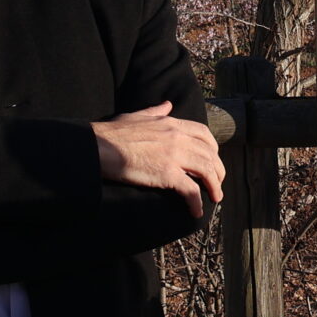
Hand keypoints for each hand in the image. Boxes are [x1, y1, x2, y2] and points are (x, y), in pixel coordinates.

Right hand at [91, 101, 224, 216]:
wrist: (99, 146)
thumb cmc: (113, 133)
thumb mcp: (138, 116)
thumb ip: (156, 111)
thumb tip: (168, 105)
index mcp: (172, 123)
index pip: (204, 134)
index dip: (213, 148)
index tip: (214, 159)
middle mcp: (178, 137)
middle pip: (210, 154)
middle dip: (218, 170)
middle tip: (218, 182)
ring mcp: (174, 155)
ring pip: (207, 171)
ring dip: (214, 186)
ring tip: (215, 197)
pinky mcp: (167, 174)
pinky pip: (191, 190)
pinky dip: (197, 202)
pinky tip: (196, 211)